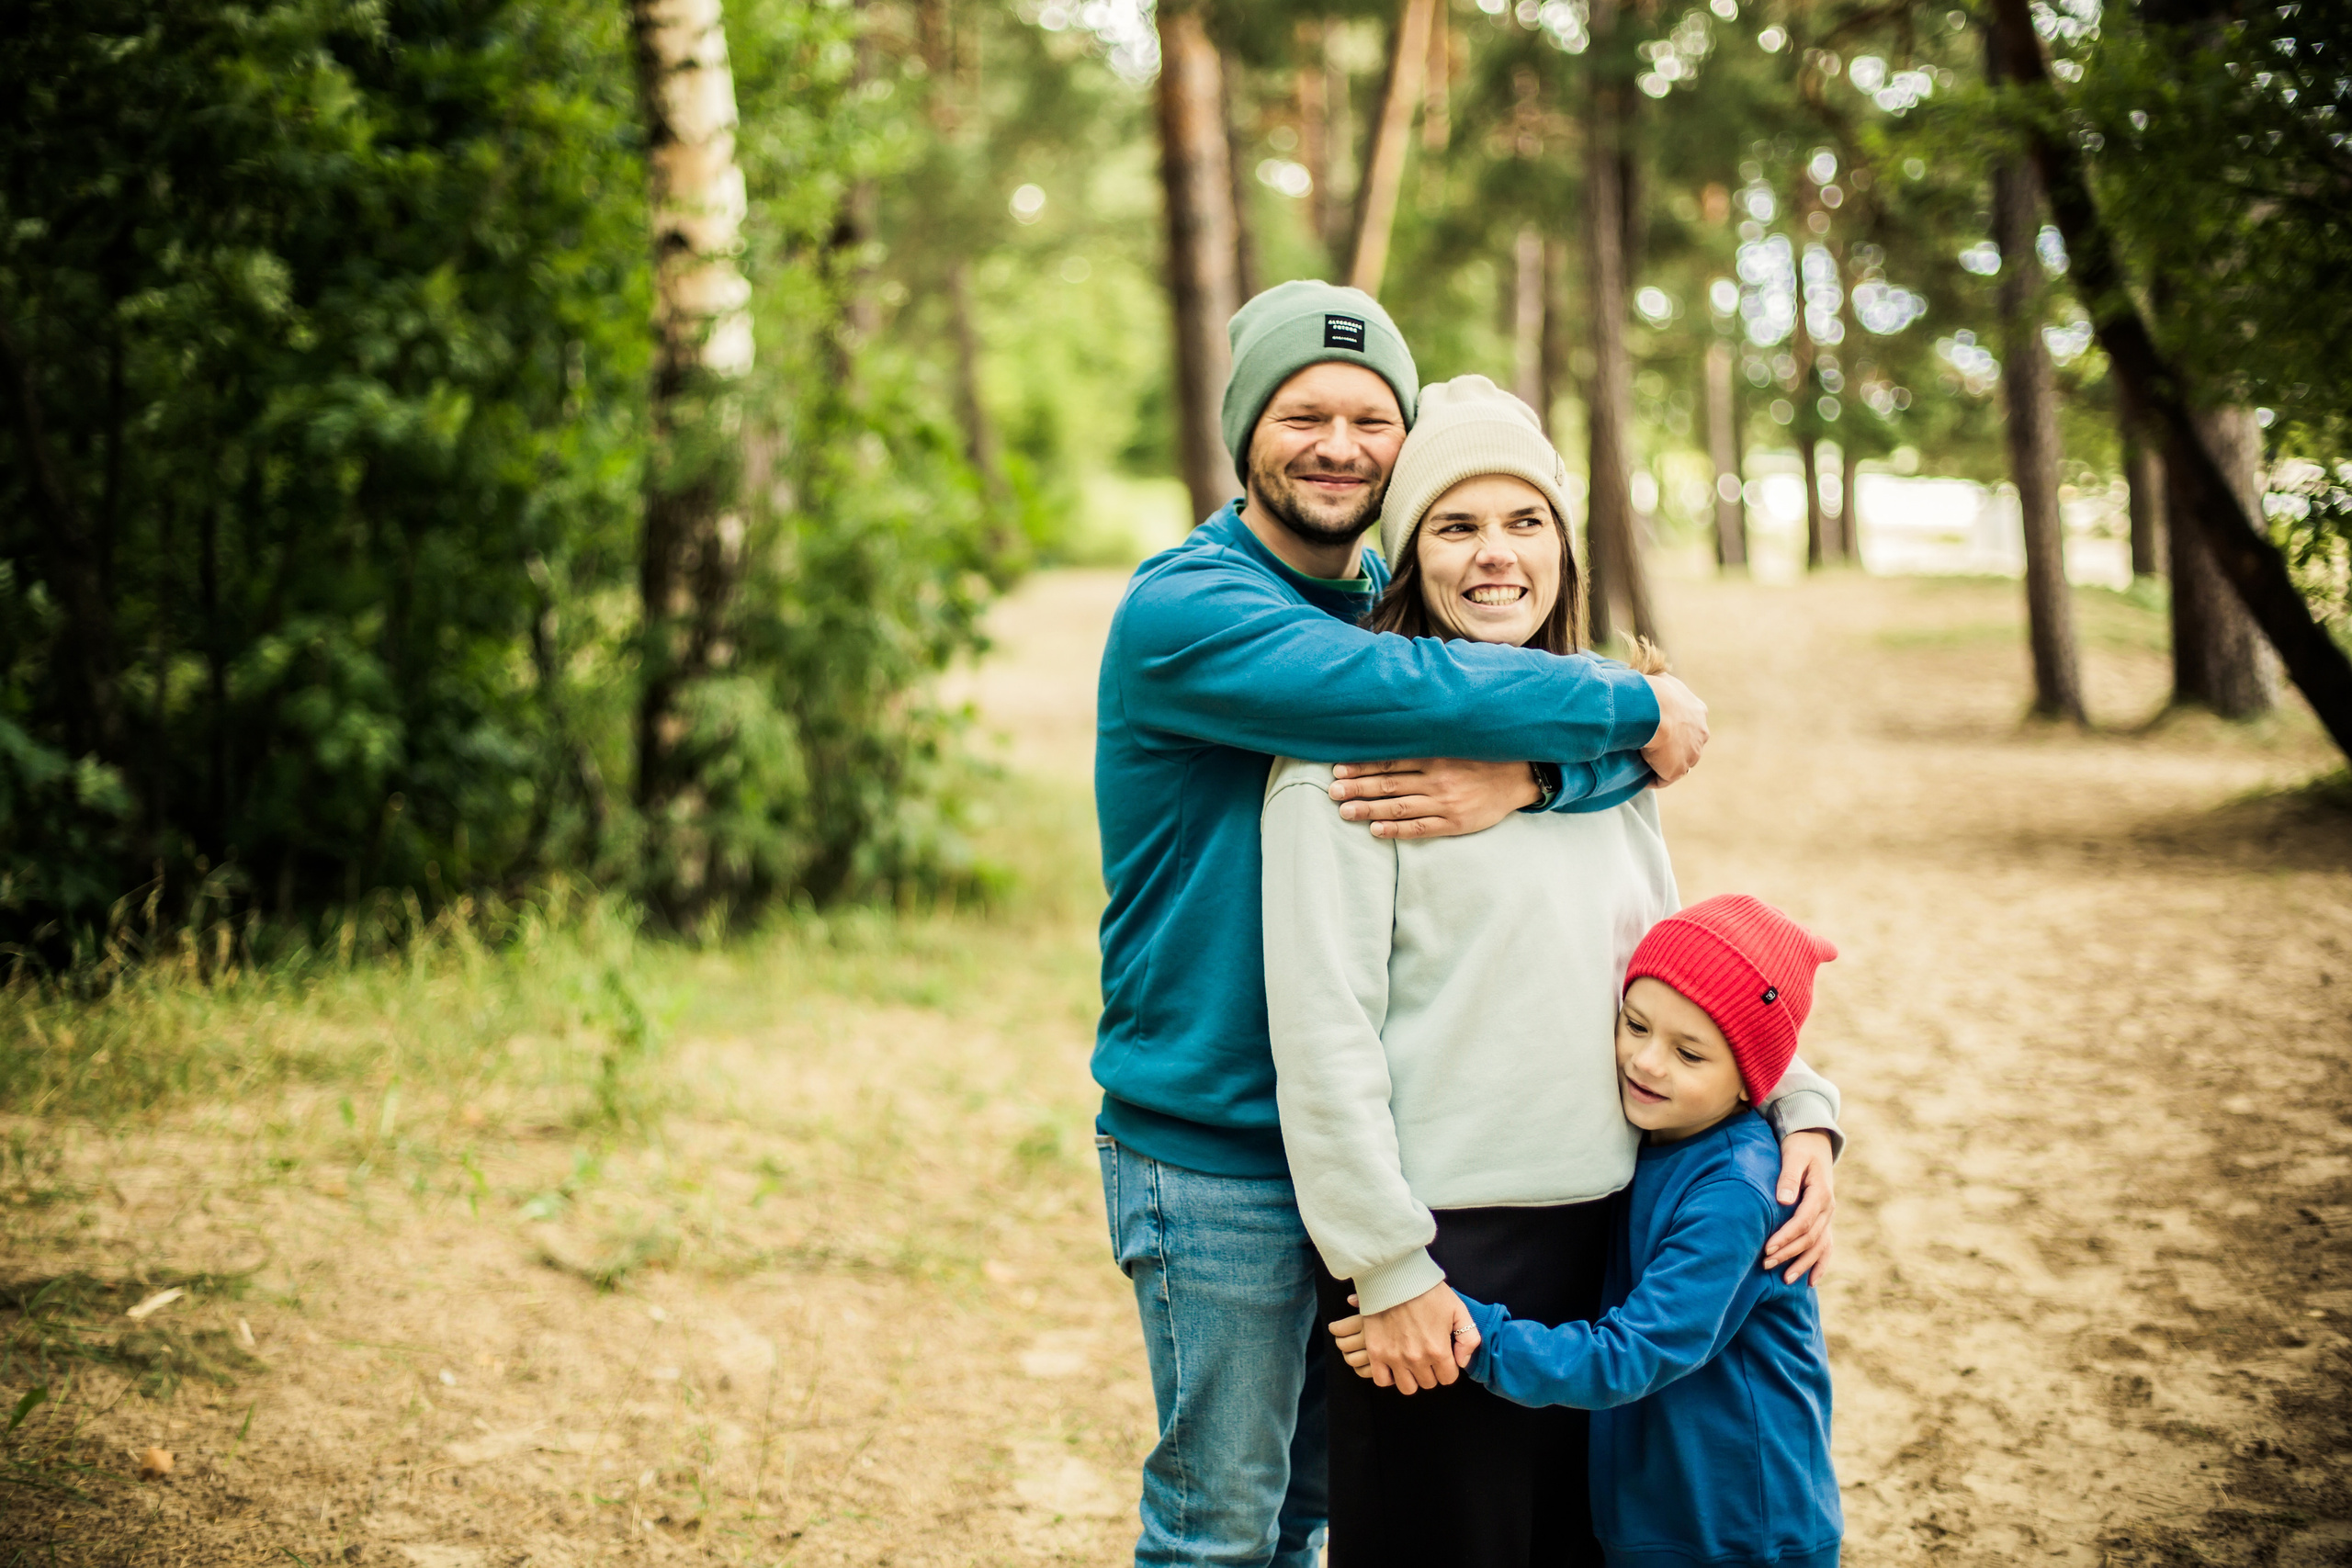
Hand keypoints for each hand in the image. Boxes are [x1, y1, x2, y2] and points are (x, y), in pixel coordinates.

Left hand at [1327, 759, 1538, 839]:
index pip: (1390, 762)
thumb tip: (1389, 744)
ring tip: (1345, 811)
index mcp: (1435, 757)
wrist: (1518, 778)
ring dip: (1369, 809)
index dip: (1362, 766)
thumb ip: (1424, 746)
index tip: (1338, 769)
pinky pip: (1420, 828)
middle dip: (1357, 788)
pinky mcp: (1454, 823)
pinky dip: (1396, 830)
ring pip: (1399, 807)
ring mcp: (1445, 803)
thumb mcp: (1454, 745)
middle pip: (1389, 784)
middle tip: (1332, 792)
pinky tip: (1375, 830)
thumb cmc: (1481, 758)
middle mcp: (1437, 780)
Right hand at [1327, 1285, 1479, 1393]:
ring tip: (1410, 1362)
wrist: (1395, 1277)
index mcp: (1438, 1351)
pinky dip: (1388, 1376)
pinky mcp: (1376, 1352)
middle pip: (1428, 1383)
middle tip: (1426, 1355)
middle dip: (1430, 1372)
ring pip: (1407, 1387)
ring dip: (1411, 1377)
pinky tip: (1393, 1364)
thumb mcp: (1458, 1309)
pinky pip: (1381, 1380)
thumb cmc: (1427, 1291)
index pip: (1448, 1379)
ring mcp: (1394, 1357)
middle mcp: (1417, 1359)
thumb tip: (1462, 1362)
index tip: (1442, 1357)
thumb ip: (1469, 1339)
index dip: (1447, 1368)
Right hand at [1640, 674, 1709, 785]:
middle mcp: (1701, 734)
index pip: (1688, 725)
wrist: (1654, 709)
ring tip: (1642, 763)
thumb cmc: (1654, 692)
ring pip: (1677, 763)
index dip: (1672, 728)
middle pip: (1687, 745)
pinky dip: (1652, 779)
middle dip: (1671, 747)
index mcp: (1698, 712)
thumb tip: (1655, 683)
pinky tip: (1639, 776)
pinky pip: (1663, 779)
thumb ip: (1664, 686)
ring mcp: (1691, 754)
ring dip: (1662, 764)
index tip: (1655, 728)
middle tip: (1649, 746)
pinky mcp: (1677, 770)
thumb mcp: (1662, 680)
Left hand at [1764, 1129, 1835, 1284]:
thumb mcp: (1793, 1156)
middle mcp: (1828, 1208)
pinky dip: (1820, 1264)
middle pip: (1810, 1237)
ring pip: (1819, 1246)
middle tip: (1766, 1265)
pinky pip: (1826, 1245)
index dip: (1786, 1237)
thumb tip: (1784, 1200)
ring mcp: (1828, 1216)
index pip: (1804, 1221)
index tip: (1768, 1248)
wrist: (1815, 1141)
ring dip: (1804, 1264)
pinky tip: (1812, 1281)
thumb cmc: (1799, 1147)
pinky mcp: (1824, 1219)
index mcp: (1821, 1193)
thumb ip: (1788, 1177)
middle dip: (1789, 1253)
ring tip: (1786, 1279)